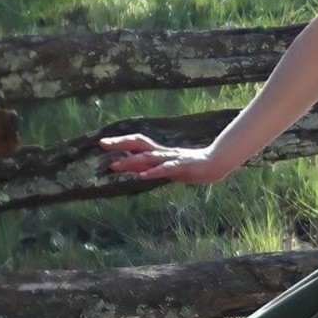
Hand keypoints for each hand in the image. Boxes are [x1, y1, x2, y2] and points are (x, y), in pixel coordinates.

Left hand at [98, 134, 231, 183]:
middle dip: (120, 144)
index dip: (120, 142)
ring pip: (149, 157)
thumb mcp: (165, 167)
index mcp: (159, 152)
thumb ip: (148, 166)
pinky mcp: (182, 166)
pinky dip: (154, 171)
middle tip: (102, 144)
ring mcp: (172, 158)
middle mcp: (163, 152)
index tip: (102, 143)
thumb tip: (128, 166)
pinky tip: (143, 175)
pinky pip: (166, 169)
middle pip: (139, 143)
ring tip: (116, 164)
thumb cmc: (190, 167)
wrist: (215, 164)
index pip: (136, 143)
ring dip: (132, 161)